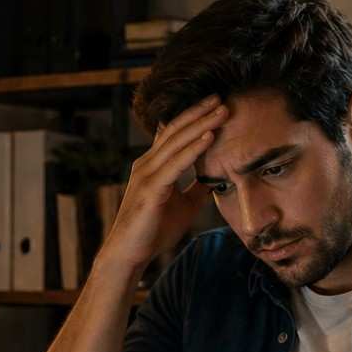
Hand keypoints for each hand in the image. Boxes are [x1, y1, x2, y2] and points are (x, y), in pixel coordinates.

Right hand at [95, 94, 226, 274]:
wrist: (129, 255)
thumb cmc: (153, 231)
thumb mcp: (183, 205)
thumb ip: (196, 188)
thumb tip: (216, 178)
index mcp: (153, 165)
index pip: (174, 133)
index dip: (194, 117)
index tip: (215, 104)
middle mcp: (146, 164)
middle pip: (175, 130)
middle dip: (199, 112)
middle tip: (221, 96)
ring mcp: (147, 175)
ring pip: (177, 142)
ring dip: (201, 125)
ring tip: (222, 110)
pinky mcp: (151, 189)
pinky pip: (176, 164)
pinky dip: (194, 149)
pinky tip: (209, 137)